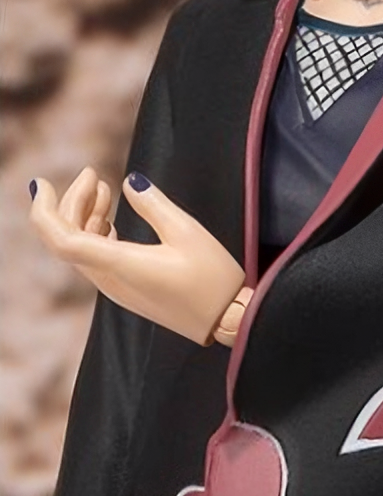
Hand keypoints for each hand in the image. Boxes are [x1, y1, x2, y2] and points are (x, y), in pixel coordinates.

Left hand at [29, 167, 245, 345]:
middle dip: (72, 202)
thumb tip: (129, 182)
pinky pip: (96, 258)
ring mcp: (117, 287)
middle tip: (92, 173)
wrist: (227, 321)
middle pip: (69, 239)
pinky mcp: (128, 289)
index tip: (42, 183)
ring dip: (85, 215)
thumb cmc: (212, 278)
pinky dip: (96, 232)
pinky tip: (109, 217)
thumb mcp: (186, 232)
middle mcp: (110, 280)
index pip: (62, 239)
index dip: (45, 210)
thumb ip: (153, 204)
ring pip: (82, 248)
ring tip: (104, 188)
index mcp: (119, 264)